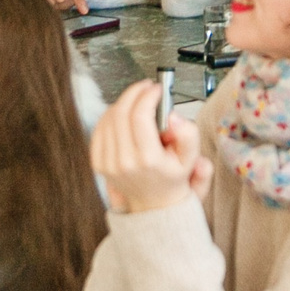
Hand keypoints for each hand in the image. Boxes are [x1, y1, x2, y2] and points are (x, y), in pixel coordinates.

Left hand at [90, 80, 210, 214]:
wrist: (154, 203)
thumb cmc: (171, 177)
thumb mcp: (190, 157)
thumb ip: (188, 134)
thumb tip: (173, 116)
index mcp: (148, 159)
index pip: (140, 116)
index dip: (148, 95)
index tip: (156, 89)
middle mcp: (125, 161)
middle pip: (122, 112)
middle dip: (135, 92)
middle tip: (146, 87)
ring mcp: (109, 163)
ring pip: (109, 117)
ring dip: (124, 102)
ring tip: (138, 100)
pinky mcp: (99, 162)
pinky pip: (100, 128)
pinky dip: (111, 115)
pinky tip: (123, 113)